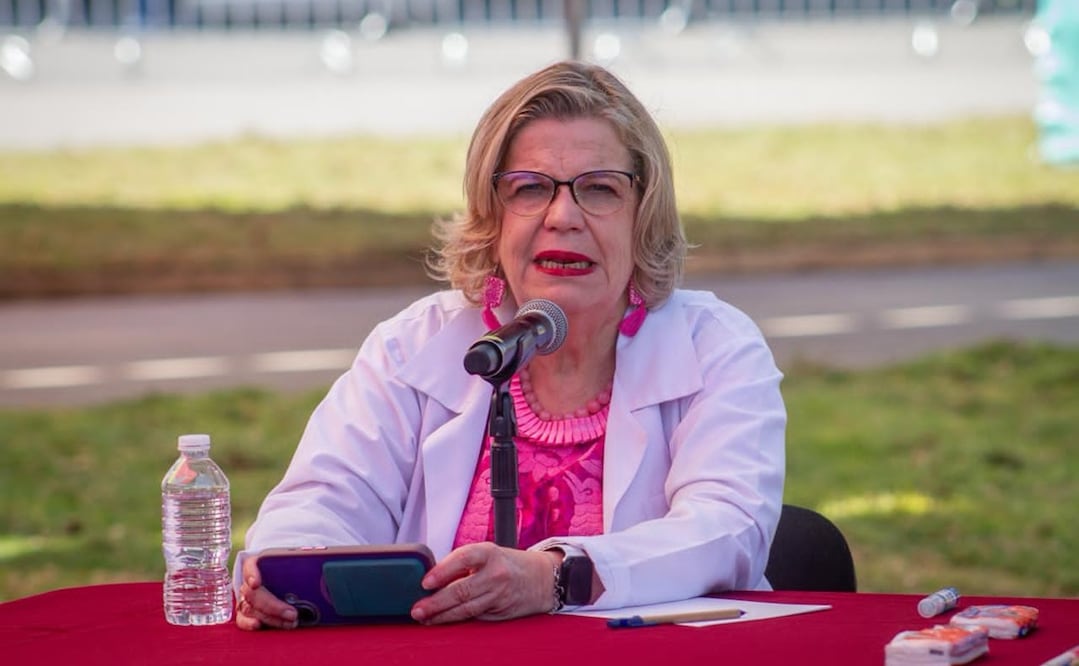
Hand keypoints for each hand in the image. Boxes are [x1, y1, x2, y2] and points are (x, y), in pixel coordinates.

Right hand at [235, 555, 299, 629]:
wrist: (282, 576)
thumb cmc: (289, 569)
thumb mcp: (296, 564)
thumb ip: (302, 565)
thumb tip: (320, 565)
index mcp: (259, 564)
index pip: (251, 565)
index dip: (251, 574)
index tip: (256, 583)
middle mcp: (249, 581)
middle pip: (254, 593)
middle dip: (273, 606)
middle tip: (292, 613)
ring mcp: (246, 597)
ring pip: (251, 608)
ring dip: (270, 617)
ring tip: (290, 623)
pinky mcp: (245, 612)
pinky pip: (242, 619)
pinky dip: (248, 623)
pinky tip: (258, 625)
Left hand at [409, 542, 559, 623]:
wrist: (541, 578)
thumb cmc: (506, 563)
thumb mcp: (487, 554)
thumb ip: (462, 564)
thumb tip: (430, 577)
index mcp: (489, 553)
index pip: (461, 559)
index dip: (442, 571)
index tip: (425, 583)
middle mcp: (495, 574)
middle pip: (461, 590)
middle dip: (436, 602)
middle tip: (417, 609)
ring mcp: (499, 595)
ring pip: (466, 609)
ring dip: (442, 615)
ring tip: (425, 618)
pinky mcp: (500, 611)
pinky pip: (474, 616)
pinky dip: (456, 619)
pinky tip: (442, 620)